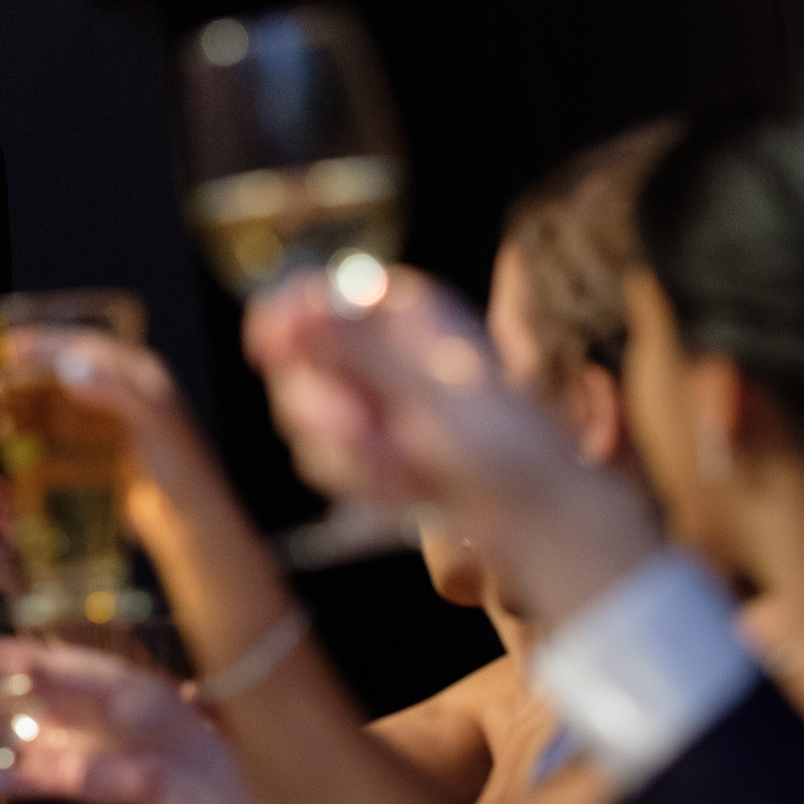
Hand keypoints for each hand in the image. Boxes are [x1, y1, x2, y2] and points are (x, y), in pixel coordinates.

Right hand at [0, 632, 220, 803]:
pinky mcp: (57, 779)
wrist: (183, 767)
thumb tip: (20, 665)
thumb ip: (61, 679)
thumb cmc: (157, 716)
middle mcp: (51, 707)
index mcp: (63, 673)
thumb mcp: (109, 684)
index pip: (5, 655)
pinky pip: (14, 779)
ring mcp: (51, 744)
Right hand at [245, 267, 659, 626]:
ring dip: (345, 451)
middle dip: (320, 405)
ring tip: (401, 468)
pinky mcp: (368, 445)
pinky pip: (327, 457)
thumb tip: (297, 308)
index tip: (268, 344)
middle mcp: (380, 349)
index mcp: (401, 313)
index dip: (288, 315)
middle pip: (298, 360)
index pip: (319, 293)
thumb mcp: (428, 388)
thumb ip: (356, 348)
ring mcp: (371, 398)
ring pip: (306, 416)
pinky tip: (405, 485)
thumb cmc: (501, 440)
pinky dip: (362, 476)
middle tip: (358, 432)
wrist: (535, 510)